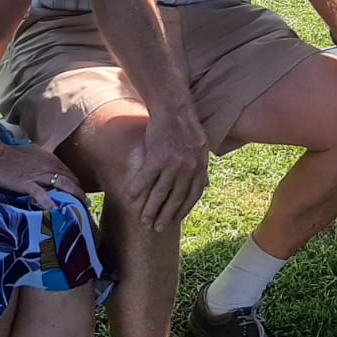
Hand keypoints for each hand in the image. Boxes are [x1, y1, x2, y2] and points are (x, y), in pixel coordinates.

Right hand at [0, 141, 89, 215]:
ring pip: (63, 185)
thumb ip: (42, 161)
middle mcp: (48, 165)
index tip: (80, 193)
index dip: (76, 183)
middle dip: (79, 191)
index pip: (68, 172)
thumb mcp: (31, 154)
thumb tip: (47, 169)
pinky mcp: (28, 183)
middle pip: (70, 179)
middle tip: (87, 203)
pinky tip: (57, 210)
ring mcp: (39, 175)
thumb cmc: (10, 155)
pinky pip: (42, 194)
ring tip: (82, 207)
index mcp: (50, 158)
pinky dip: (50, 202)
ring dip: (74, 196)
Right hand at [123, 108, 209, 232]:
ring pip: (159, 194)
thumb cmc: (185, 127)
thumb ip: (201, 168)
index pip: (192, 196)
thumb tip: (205, 187)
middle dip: (165, 216)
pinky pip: (144, 180)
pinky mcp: (156, 159)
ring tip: (143, 220)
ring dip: (150, 209)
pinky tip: (130, 199)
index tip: (174, 221)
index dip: (183, 210)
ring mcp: (172, 164)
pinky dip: (136, 191)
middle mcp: (188, 169)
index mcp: (200, 168)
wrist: (173, 108)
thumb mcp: (201, 148)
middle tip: (156, 228)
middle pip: (175, 199)